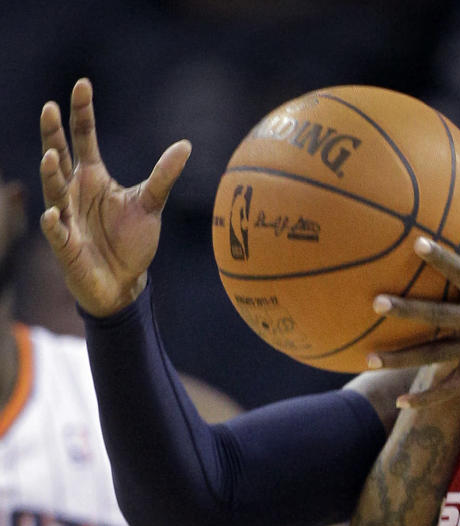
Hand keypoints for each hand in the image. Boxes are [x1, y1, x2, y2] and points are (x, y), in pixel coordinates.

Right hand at [39, 78, 191, 316]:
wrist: (124, 282)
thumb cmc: (131, 240)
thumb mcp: (151, 203)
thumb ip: (163, 176)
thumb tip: (186, 144)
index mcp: (93, 177)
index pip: (83, 137)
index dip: (82, 112)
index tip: (82, 84)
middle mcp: (74, 192)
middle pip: (59, 156)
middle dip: (53, 134)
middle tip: (49, 107)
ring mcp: (67, 218)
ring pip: (55, 192)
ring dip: (51, 175)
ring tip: (51, 156)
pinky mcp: (66, 246)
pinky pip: (57, 233)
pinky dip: (55, 223)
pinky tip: (54, 213)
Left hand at [370, 176, 459, 406]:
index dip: (443, 258)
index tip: (417, 243)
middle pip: (444, 316)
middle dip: (411, 310)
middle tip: (376, 301)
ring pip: (439, 355)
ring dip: (405, 358)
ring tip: (369, 358)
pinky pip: (453, 386)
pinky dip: (428, 397)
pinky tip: (400, 403)